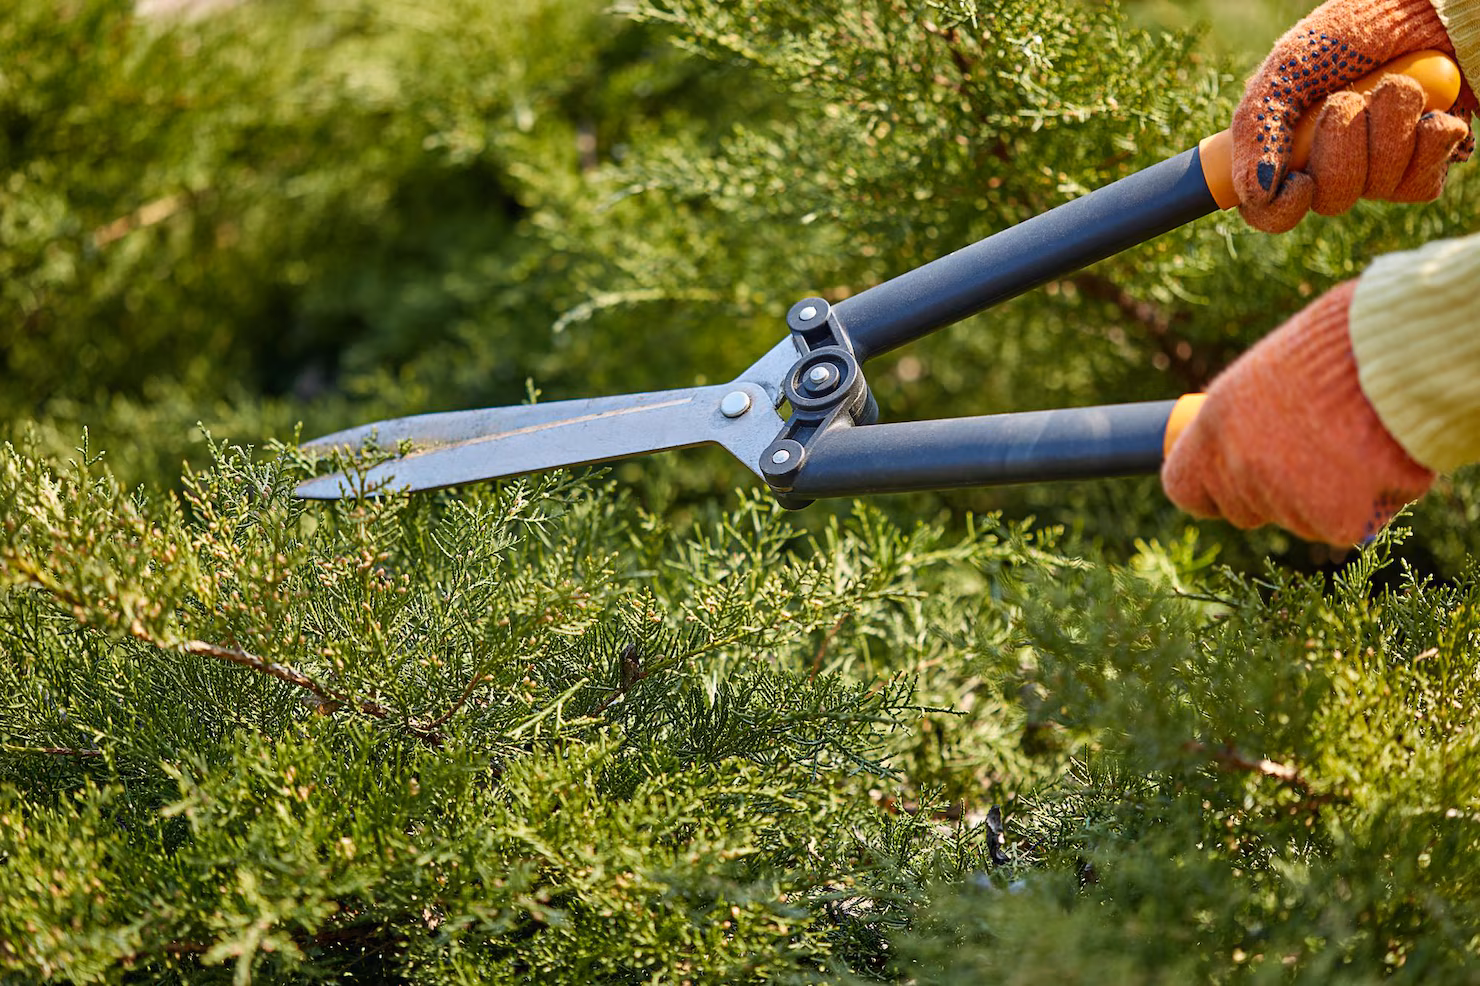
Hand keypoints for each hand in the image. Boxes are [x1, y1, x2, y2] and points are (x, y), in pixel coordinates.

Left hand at [1161, 281, 1434, 545]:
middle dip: (1276, 491)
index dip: (1210, 490)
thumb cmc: (1344, 345)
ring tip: (1358, 439)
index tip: (1231, 480)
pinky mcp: (1334, 517)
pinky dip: (1369, 503)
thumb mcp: (1272, 369)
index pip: (1184, 489)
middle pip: (1245, 510)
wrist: (1402, 350)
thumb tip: (1246, 441)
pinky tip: (1382, 460)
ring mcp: (1283, 495)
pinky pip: (1346, 526)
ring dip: (1327, 495)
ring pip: (1299, 520)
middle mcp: (1240, 465)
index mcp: (1215, 423)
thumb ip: (1249, 416)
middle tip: (1317, 448)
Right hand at [1234, 0, 1475, 232]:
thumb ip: (1258, 128)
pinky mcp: (1427, 163)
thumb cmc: (1352, 28)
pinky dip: (1426, 140)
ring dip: (1387, 128)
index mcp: (1289, 149)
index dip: (1282, 209)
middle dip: (1342, 146)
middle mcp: (1334, 165)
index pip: (1272, 212)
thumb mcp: (1288, 67)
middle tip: (1347, 99)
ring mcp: (1382, 167)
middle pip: (1330, 200)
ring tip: (1394, 87)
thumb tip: (1254, 193)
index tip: (1299, 181)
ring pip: (1377, 188)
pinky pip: (1420, 184)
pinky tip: (1428, 111)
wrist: (1426, 6)